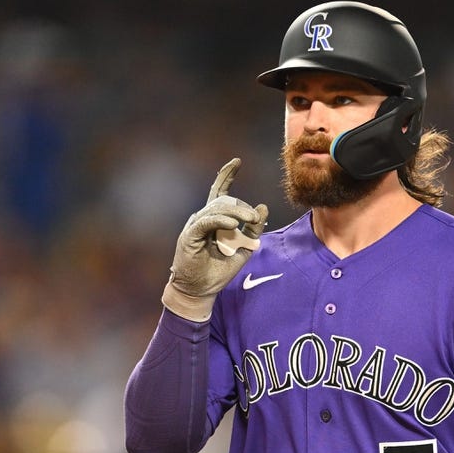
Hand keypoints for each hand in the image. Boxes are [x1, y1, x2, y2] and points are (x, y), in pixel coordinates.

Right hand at [162, 157, 268, 320]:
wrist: (201, 291)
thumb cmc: (218, 270)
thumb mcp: (243, 249)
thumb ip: (253, 231)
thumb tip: (263, 207)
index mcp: (214, 220)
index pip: (219, 191)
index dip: (226, 175)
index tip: (237, 162)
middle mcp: (203, 218)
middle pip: (223, 201)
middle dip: (242, 208)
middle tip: (256, 219)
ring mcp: (195, 226)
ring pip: (216, 209)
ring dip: (236, 213)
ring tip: (250, 220)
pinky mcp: (190, 236)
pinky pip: (206, 222)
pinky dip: (220, 221)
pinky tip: (232, 224)